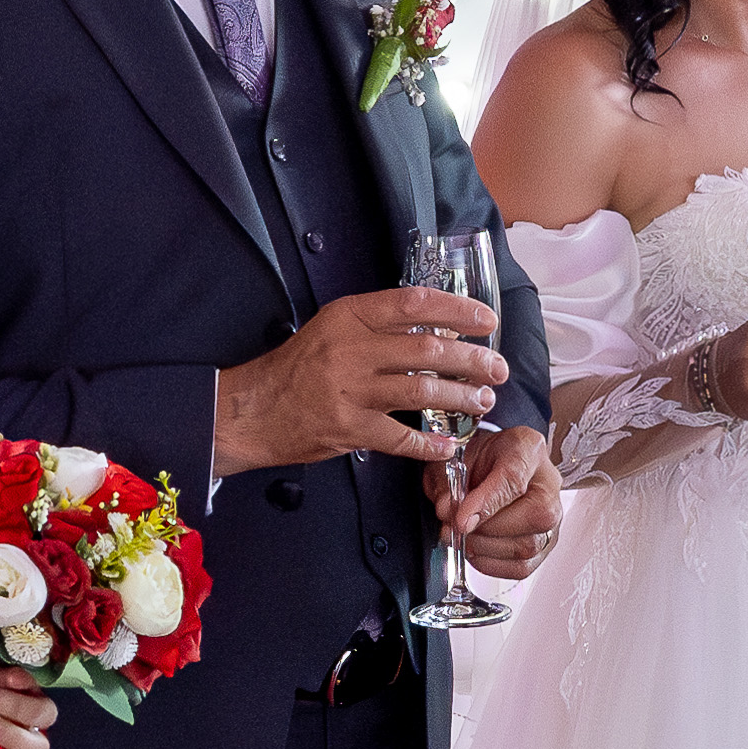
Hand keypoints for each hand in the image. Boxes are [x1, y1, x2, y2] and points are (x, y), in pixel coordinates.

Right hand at [215, 288, 500, 470]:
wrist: (252, 410)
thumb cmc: (297, 369)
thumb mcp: (333, 330)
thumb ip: (378, 327)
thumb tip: (436, 329)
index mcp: (349, 316)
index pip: (414, 304)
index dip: (457, 311)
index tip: (486, 321)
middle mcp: (351, 348)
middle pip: (426, 349)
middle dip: (471, 360)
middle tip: (496, 369)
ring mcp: (349, 390)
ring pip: (420, 390)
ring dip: (460, 398)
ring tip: (482, 402)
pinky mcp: (347, 428)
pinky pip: (400, 437)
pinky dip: (429, 443)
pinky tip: (450, 444)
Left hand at [441, 422, 556, 576]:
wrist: (490, 466)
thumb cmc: (478, 460)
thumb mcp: (455, 460)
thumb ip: (448, 483)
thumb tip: (447, 511)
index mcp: (527, 449)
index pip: (515, 478)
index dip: (486, 503)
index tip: (460, 520)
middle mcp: (549, 482)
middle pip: (534, 515)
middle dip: (486, 530)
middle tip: (456, 528)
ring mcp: (554, 515)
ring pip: (529, 544)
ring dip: (486, 548)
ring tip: (464, 538)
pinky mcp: (546, 543)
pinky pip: (524, 566)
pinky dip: (493, 565)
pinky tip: (477, 551)